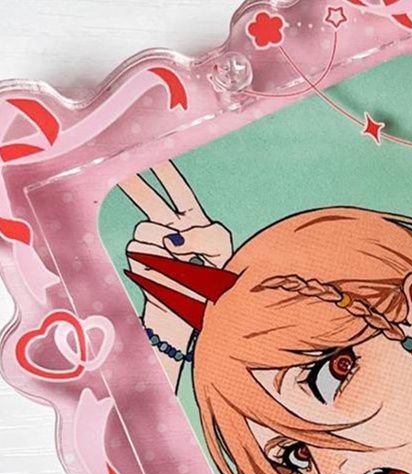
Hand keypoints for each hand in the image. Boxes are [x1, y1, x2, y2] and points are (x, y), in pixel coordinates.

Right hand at [119, 161, 233, 312]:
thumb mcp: (221, 250)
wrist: (199, 313)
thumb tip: (172, 238)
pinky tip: (170, 271)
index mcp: (192, 223)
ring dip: (164, 241)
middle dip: (136, 184)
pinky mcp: (141, 262)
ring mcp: (154, 246)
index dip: (166, 174)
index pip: (178, 192)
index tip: (154, 152)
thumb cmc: (215, 281)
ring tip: (182, 260)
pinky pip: (143, 248)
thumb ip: (203, 235)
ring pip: (147, 227)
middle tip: (120, 166)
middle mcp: (170, 230)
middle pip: (149, 201)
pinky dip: (159, 257)